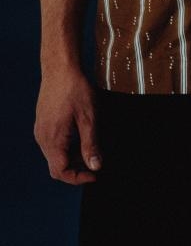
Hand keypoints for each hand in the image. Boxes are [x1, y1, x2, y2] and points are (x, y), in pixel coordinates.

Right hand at [34, 65, 101, 183]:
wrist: (60, 68)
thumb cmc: (75, 90)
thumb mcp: (89, 118)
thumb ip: (91, 144)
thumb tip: (95, 166)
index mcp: (53, 140)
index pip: (60, 172)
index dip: (78, 178)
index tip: (94, 174)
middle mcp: (42, 138)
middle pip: (56, 166)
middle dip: (76, 169)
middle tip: (95, 161)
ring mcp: (40, 130)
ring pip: (54, 155)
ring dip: (72, 157)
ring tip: (91, 147)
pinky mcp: (43, 123)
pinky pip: (52, 144)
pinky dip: (67, 147)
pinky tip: (80, 135)